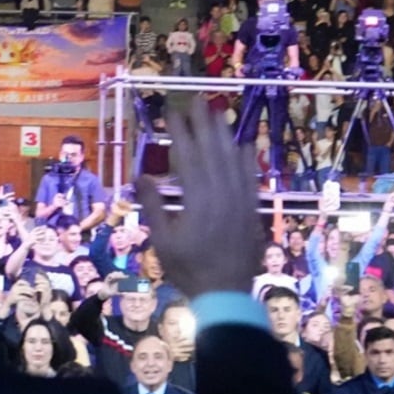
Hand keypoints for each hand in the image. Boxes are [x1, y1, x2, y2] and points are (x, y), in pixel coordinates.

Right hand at [135, 97, 260, 296]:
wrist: (227, 293)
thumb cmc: (188, 269)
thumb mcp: (162, 242)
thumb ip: (153, 207)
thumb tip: (141, 177)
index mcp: (197, 201)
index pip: (187, 158)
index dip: (180, 133)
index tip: (173, 113)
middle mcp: (222, 194)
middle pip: (212, 151)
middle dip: (203, 124)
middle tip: (197, 101)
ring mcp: (240, 201)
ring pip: (233, 160)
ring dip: (224, 135)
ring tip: (217, 113)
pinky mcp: (252, 209)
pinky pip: (250, 178)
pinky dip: (247, 159)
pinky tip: (244, 145)